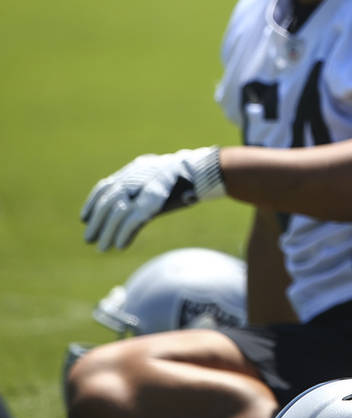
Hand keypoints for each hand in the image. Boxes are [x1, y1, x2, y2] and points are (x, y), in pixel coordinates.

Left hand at [81, 146, 224, 250]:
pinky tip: (119, 245)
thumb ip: (144, 189)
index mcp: (134, 170)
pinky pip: (132, 219)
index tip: (84, 219)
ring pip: (118, 213)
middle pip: (108, 202)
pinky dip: (124, 233)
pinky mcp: (152, 202)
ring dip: (108, 232)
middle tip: (89, 240)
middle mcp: (135, 178)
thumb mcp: (158, 180)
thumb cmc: (183, 178)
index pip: (104, 187)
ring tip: (103, 248)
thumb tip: (131, 205)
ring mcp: (143, 189)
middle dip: (97, 223)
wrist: (201, 171)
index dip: (92, 204)